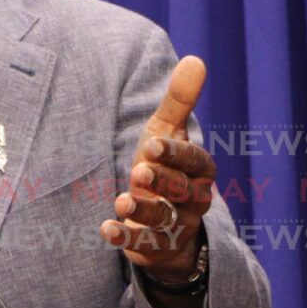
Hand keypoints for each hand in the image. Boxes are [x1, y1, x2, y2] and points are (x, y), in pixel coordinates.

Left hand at [100, 55, 215, 281]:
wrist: (164, 220)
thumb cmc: (163, 166)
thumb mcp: (166, 132)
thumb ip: (179, 101)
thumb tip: (196, 60)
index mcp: (199, 170)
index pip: (195, 161)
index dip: (176, 154)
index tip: (152, 144)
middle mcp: (193, 199)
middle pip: (185, 191)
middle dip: (163, 181)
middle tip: (139, 171)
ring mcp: (176, 226)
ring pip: (166, 221)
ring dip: (145, 212)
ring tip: (122, 201)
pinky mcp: (156, 248)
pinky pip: (146, 247)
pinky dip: (127, 238)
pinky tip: (107, 229)